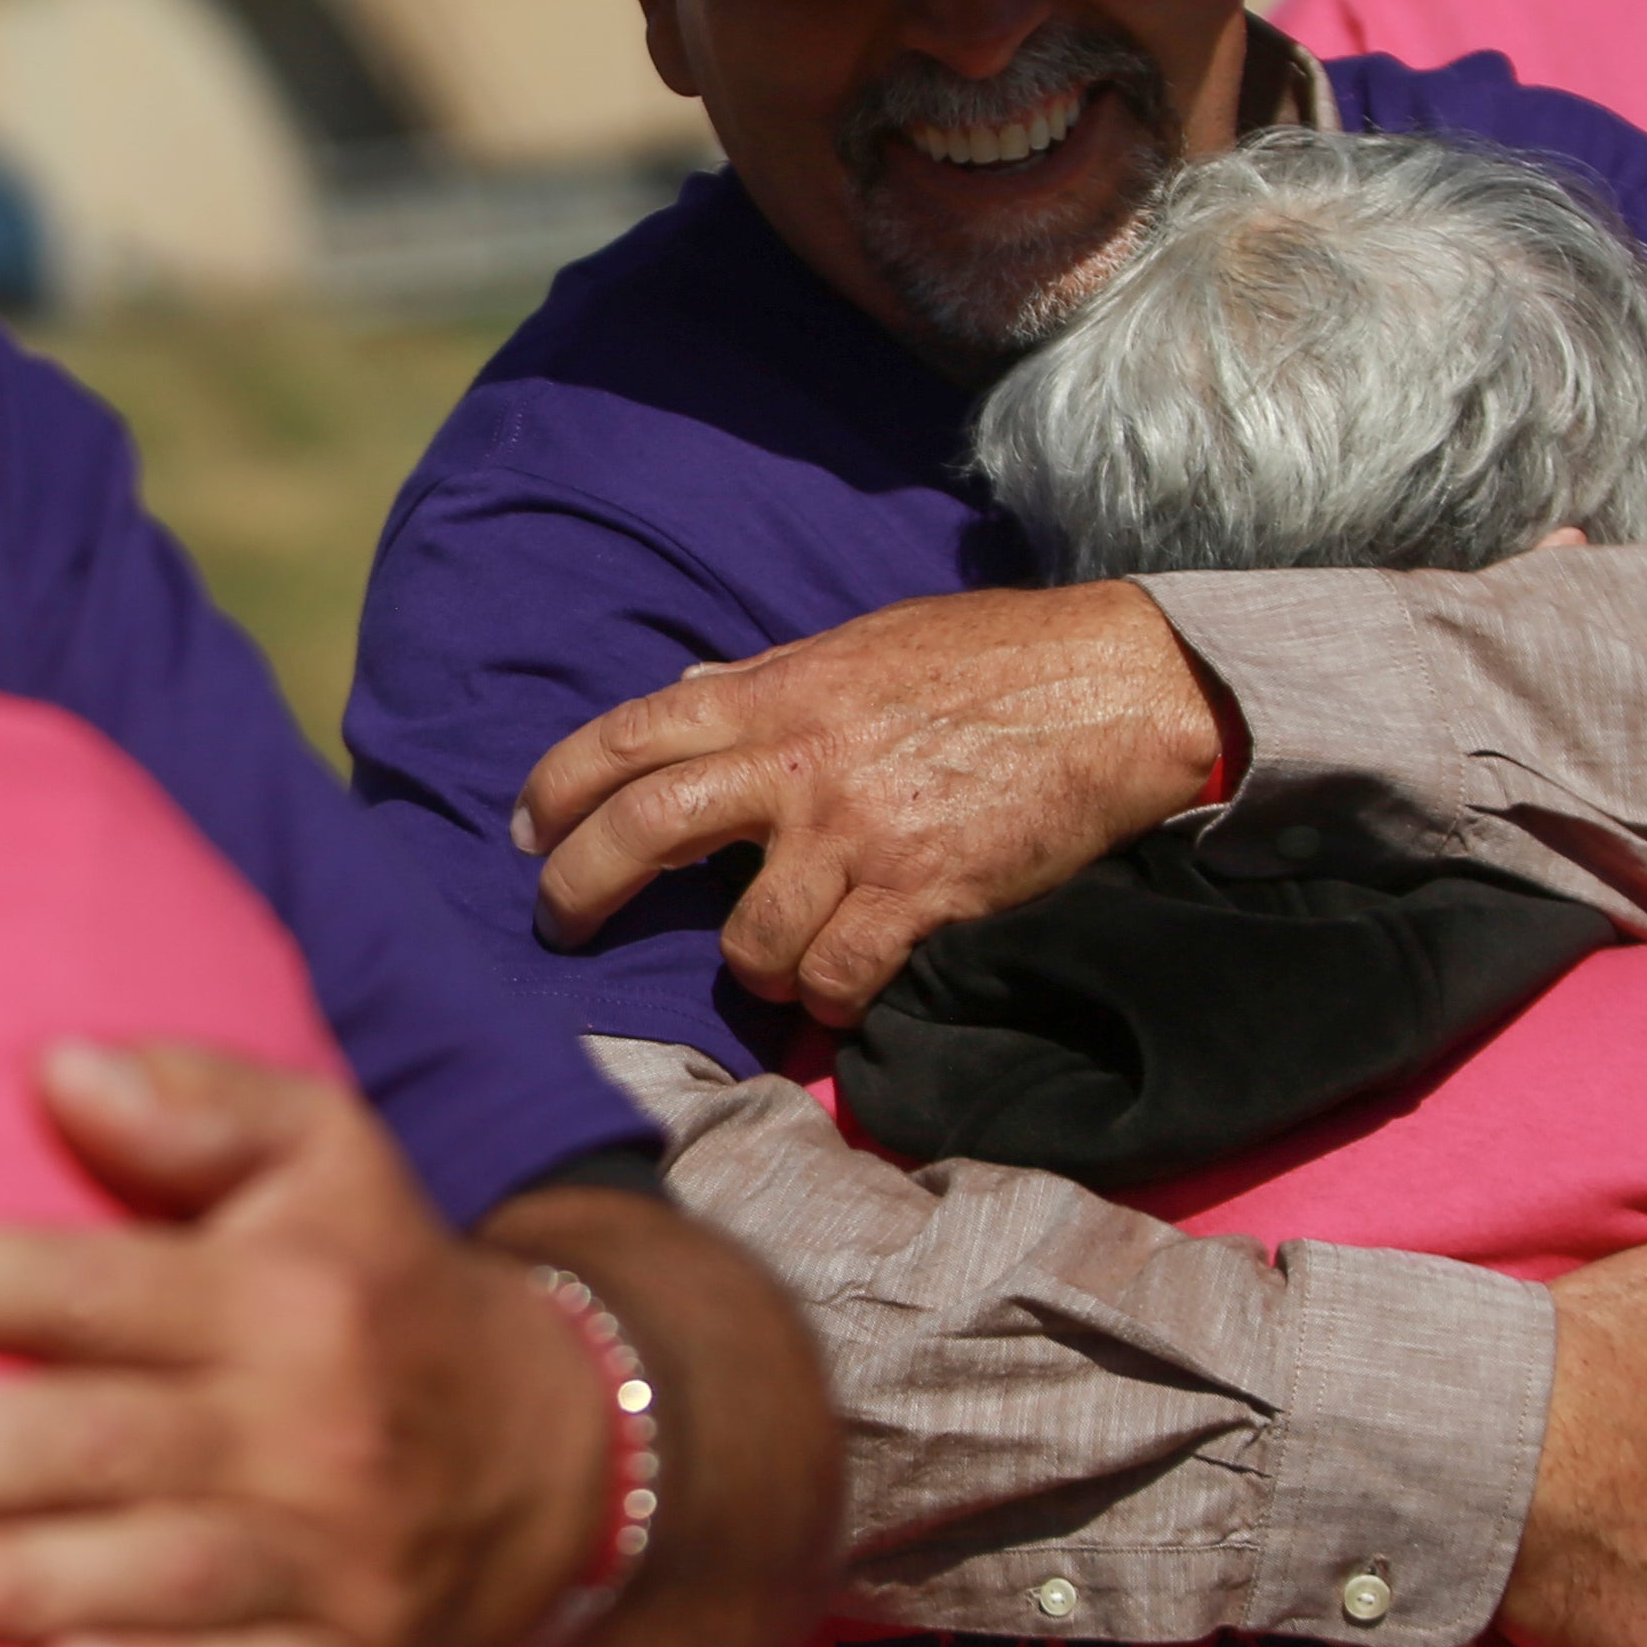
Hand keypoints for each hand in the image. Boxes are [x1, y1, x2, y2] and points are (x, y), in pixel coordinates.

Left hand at [0, 1039, 606, 1646]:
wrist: (561, 1462)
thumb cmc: (379, 1288)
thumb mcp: (327, 1156)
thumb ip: (196, 1104)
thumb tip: (56, 1063)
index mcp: (276, 1293)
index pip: (96, 1286)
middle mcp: (305, 1425)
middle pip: (106, 1440)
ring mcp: (335, 1561)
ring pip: (165, 1575)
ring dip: (23, 1587)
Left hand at [514, 580, 1227, 1022]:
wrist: (1119, 689)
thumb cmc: (992, 660)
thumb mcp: (861, 645)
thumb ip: (767, 679)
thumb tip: (684, 693)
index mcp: (777, 692)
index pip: (627, 735)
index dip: (556, 786)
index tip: (528, 829)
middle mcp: (800, 764)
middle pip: (644, 831)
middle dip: (581, 887)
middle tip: (562, 922)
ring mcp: (858, 836)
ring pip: (747, 942)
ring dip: (750, 969)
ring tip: (779, 963)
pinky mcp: (922, 896)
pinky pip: (837, 982)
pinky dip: (831, 1001)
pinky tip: (846, 990)